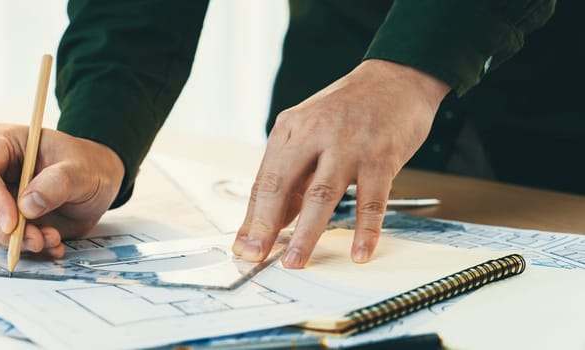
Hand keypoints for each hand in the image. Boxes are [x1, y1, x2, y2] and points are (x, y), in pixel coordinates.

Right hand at [0, 124, 123, 257]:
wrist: (98, 184)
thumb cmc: (88, 166)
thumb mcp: (80, 170)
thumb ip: (56, 184)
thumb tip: (26, 206)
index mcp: (2, 143)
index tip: (12, 223)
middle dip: (5, 230)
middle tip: (36, 240)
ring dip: (17, 242)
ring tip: (51, 238)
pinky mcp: (6, 219)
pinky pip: (3, 241)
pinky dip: (25, 248)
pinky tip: (52, 242)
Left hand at [232, 59, 449, 267]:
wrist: (398, 77)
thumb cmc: (350, 109)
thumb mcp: (311, 131)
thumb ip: (294, 174)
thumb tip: (275, 220)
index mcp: (291, 129)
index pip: (265, 179)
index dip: (252, 217)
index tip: (244, 246)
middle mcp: (315, 134)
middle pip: (282, 184)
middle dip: (265, 225)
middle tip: (256, 255)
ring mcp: (348, 145)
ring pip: (322, 195)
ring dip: (306, 233)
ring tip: (295, 261)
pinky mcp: (381, 156)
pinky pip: (372, 200)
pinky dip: (366, 230)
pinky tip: (359, 252)